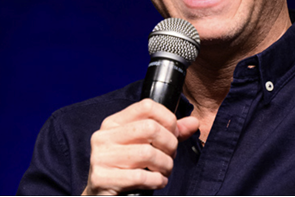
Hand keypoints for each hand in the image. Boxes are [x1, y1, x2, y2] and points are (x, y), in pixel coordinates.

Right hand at [81, 99, 198, 195]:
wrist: (101, 195)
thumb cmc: (126, 166)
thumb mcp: (145, 144)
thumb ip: (169, 132)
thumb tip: (193, 123)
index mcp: (114, 122)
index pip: (146, 106)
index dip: (168, 118)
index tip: (174, 133)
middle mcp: (104, 135)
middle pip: (150, 128)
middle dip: (169, 144)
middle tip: (171, 155)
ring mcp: (101, 156)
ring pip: (147, 153)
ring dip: (165, 164)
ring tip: (165, 170)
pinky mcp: (101, 178)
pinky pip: (140, 176)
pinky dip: (156, 180)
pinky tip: (158, 182)